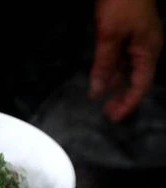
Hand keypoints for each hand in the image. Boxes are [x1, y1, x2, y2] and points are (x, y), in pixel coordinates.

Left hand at [89, 0, 163, 121]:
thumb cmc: (120, 3)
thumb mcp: (109, 35)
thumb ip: (103, 64)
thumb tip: (97, 92)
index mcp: (149, 50)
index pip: (141, 85)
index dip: (128, 103)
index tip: (113, 118)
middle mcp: (147, 47)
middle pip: (137, 79)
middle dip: (123, 97)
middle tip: (106, 113)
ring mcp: (139, 40)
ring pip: (129, 69)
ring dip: (116, 85)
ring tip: (102, 101)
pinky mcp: (129, 33)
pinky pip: (123, 58)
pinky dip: (113, 71)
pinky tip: (102, 79)